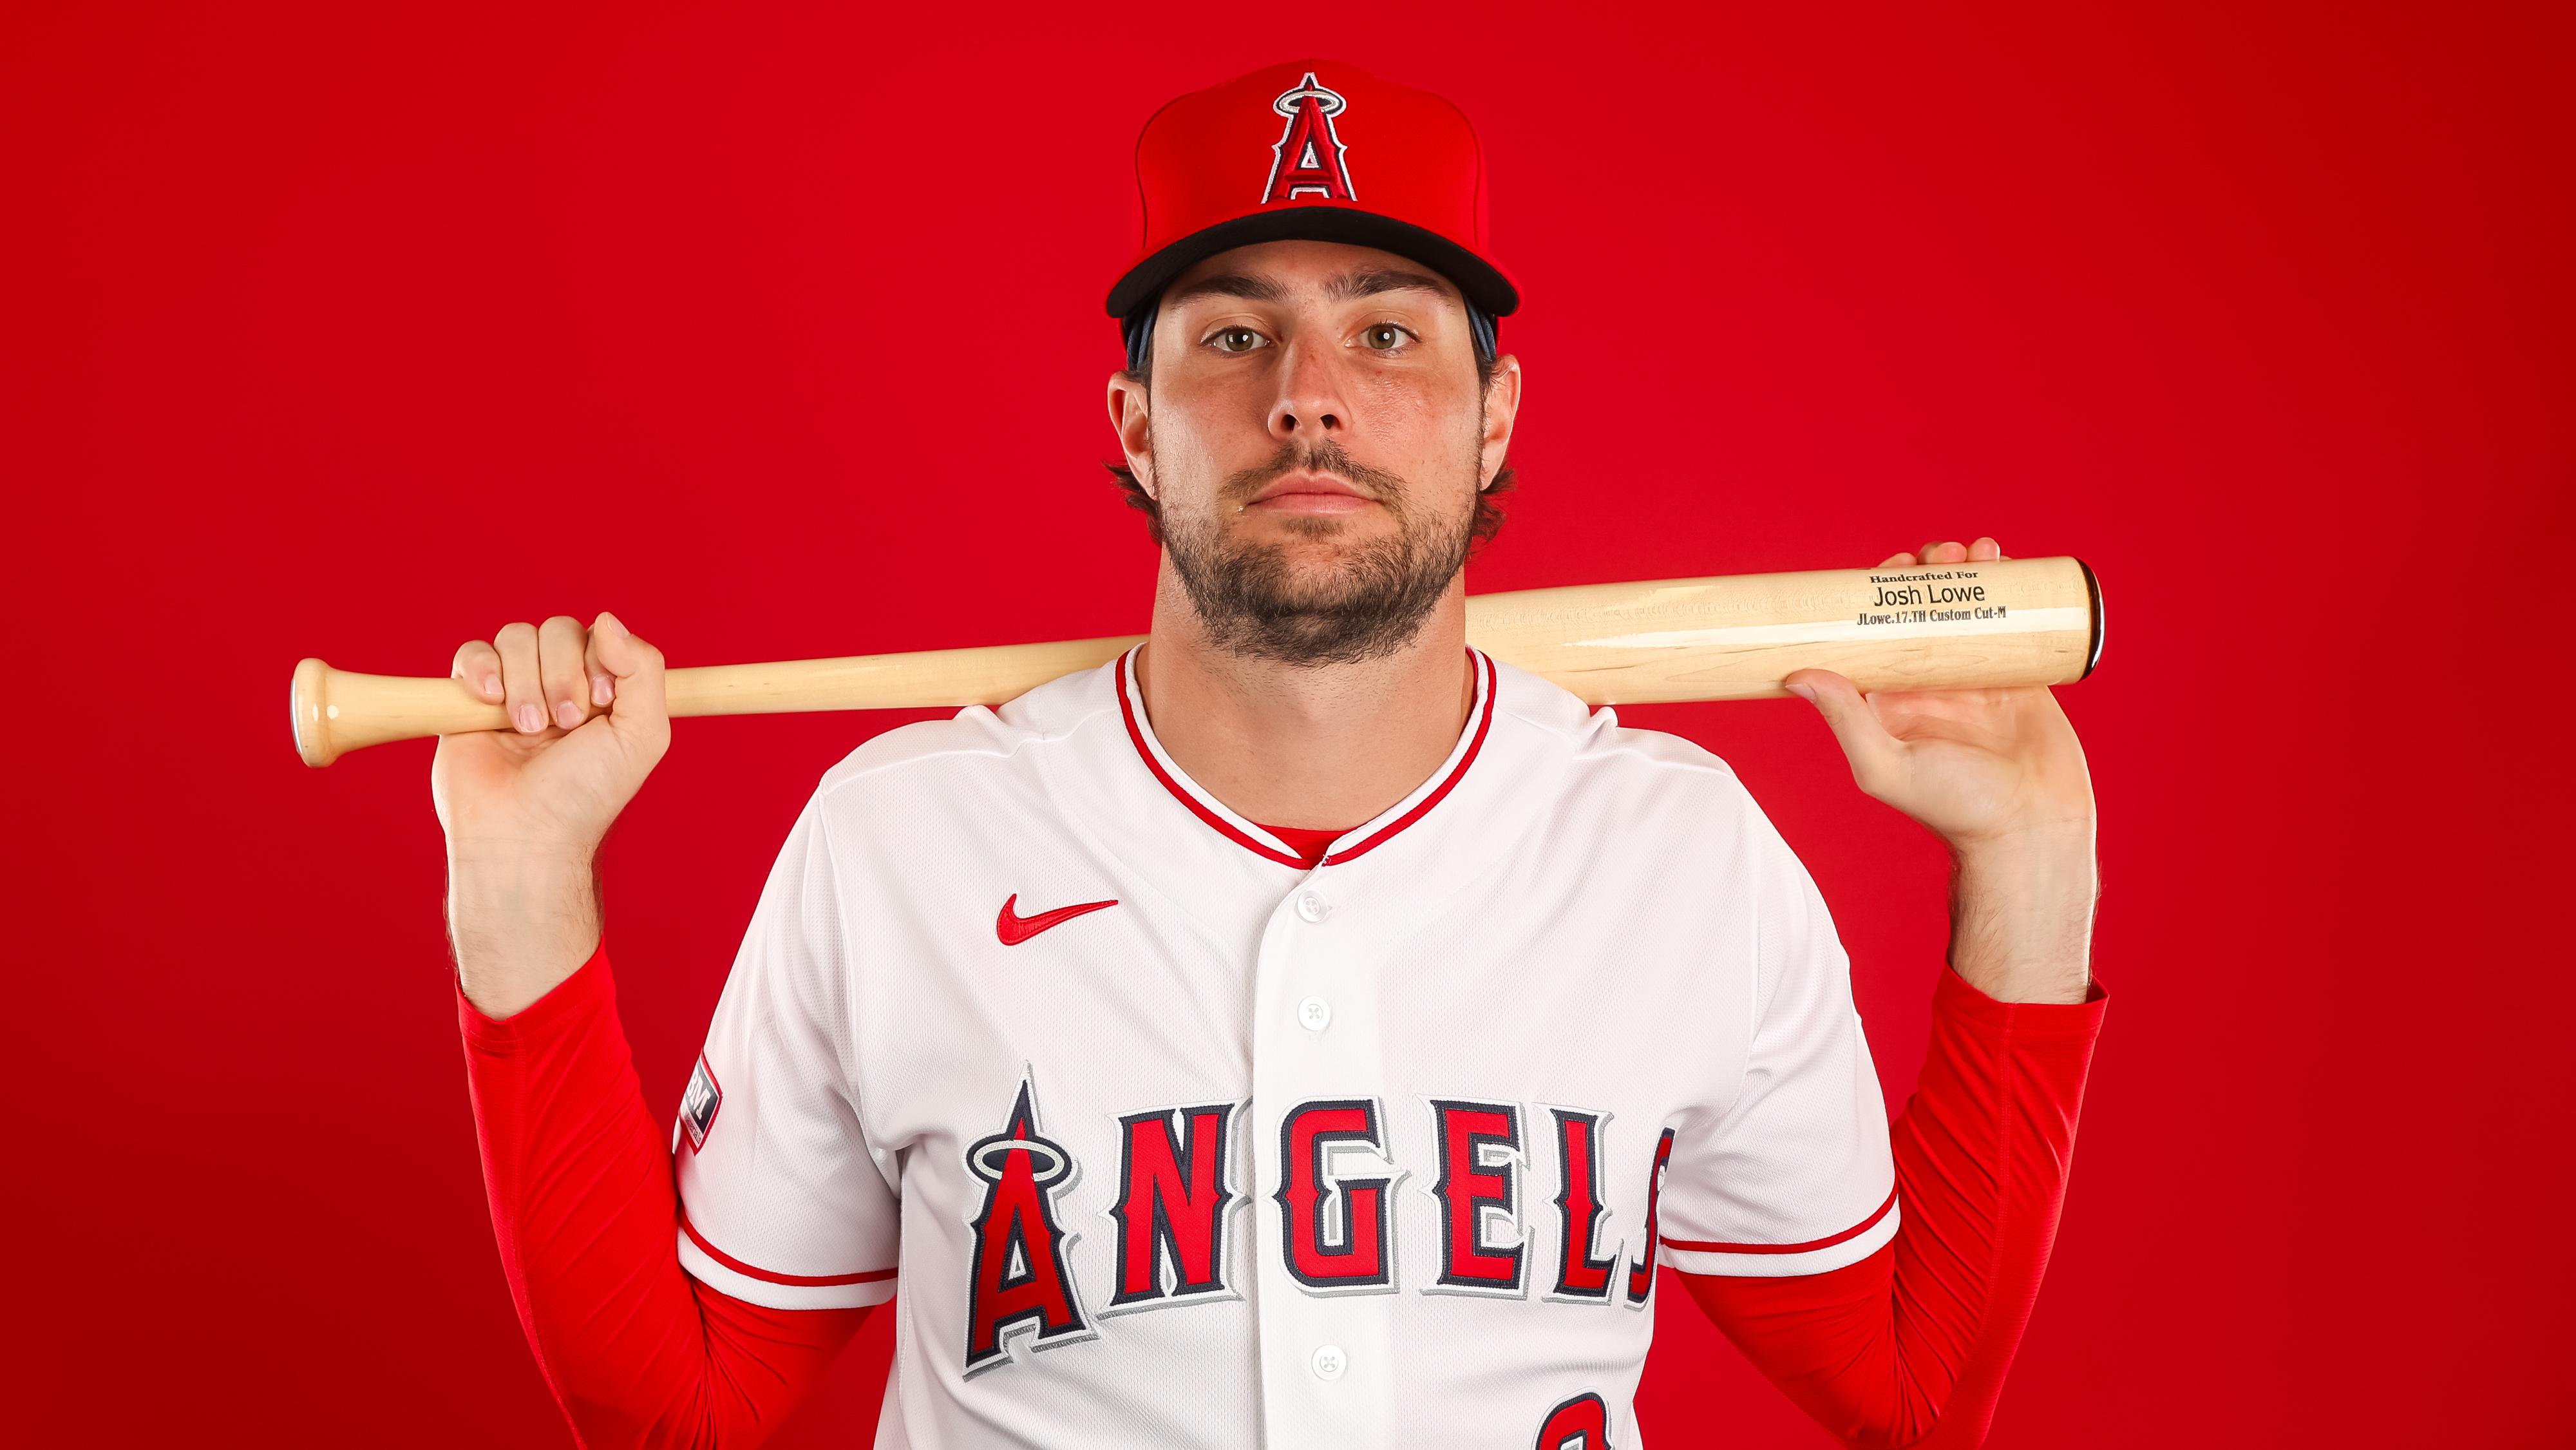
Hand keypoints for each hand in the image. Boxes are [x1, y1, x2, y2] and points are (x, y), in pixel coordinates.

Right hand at [431, 611, 669, 1015]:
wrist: (524, 835)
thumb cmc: (586, 794)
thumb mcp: (641, 735)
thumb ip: (644, 670)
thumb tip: (608, 620)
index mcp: (602, 690)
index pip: (600, 635)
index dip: (600, 659)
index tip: (602, 704)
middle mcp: (559, 685)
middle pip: (558, 629)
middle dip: (563, 673)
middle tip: (564, 725)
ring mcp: (513, 690)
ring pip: (516, 637)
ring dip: (525, 680)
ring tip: (528, 729)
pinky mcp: (469, 700)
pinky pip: (471, 653)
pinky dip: (482, 669)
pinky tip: (491, 702)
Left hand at [1786, 538, 2096, 1002]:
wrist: (2031, 829)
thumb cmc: (1956, 808)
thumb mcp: (1886, 765)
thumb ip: (1845, 719)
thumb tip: (1796, 674)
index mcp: (1889, 700)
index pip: (1873, 635)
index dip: (1877, 596)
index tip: (1886, 569)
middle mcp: (1927, 684)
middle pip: (1919, 612)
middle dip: (1925, 575)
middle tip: (1934, 556)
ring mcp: (1973, 676)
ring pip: (1964, 608)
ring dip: (1965, 572)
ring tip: (1973, 552)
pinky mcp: (2018, 675)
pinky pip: (2009, 620)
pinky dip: (2007, 587)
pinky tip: (2002, 561)